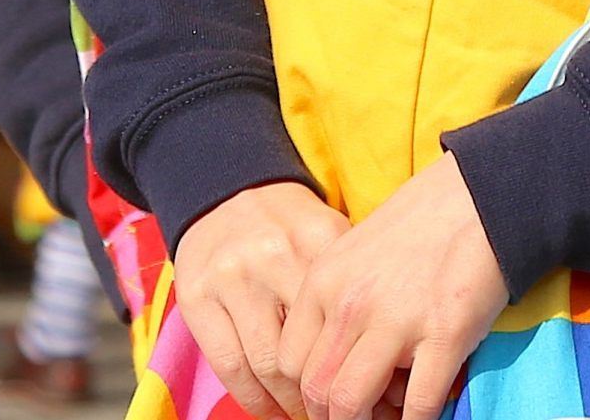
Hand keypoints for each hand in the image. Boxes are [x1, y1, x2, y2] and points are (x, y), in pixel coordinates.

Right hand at [174, 183, 349, 419]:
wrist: (227, 192)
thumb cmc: (290, 229)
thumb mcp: (331, 240)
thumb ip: (352, 293)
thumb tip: (391, 373)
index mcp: (317, 239)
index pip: (346, 322)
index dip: (360, 371)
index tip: (369, 398)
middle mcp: (274, 255)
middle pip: (309, 350)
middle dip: (325, 395)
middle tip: (338, 413)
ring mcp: (233, 276)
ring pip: (268, 366)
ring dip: (290, 405)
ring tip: (306, 416)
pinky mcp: (198, 295)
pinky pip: (230, 367)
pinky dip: (254, 401)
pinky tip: (271, 411)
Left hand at [280, 153, 506, 419]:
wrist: (476, 197)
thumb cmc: (416, 228)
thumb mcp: (353, 256)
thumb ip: (333, 304)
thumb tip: (329, 363)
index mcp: (323, 282)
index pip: (288, 363)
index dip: (306, 395)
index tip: (326, 403)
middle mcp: (350, 303)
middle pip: (316, 391)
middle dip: (332, 418)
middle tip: (356, 417)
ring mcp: (396, 321)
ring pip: (351, 404)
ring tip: (386, 417)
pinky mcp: (444, 335)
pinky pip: (416, 405)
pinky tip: (419, 416)